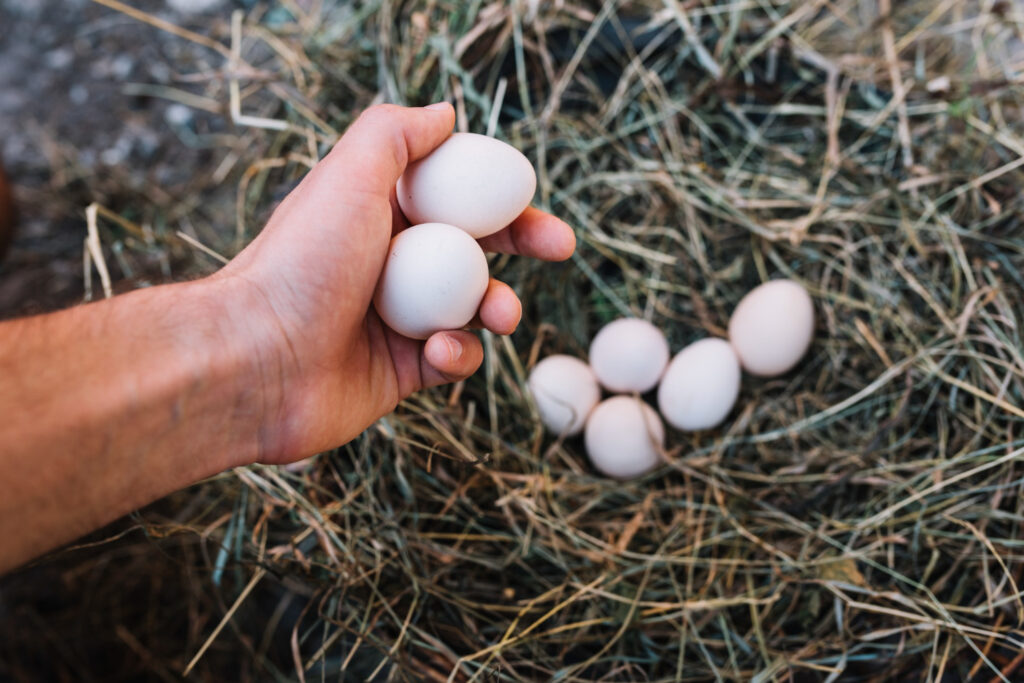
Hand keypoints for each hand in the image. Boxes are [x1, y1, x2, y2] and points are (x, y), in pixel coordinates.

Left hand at [216, 103, 574, 464]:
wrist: (257, 361)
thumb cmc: (303, 264)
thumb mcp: (349, 175)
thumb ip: (397, 135)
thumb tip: (445, 114)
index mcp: (378, 213)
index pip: (454, 195)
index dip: (501, 196)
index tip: (536, 200)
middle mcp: (390, 263)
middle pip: (476, 247)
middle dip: (522, 245)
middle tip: (560, 248)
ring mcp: (398, 319)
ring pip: (474, 307)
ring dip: (497, 306)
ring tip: (498, 314)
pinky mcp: (402, 370)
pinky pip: (455, 358)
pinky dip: (458, 354)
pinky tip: (436, 352)